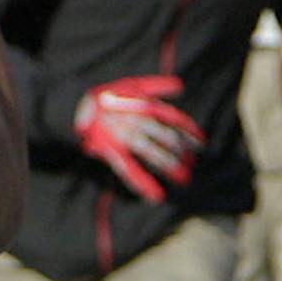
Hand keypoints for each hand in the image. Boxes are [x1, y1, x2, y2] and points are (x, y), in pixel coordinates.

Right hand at [73, 74, 204, 202]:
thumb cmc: (108, 95)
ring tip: (184, 178)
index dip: (190, 131)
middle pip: (166, 137)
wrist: (79, 106)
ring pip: (152, 153)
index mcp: (144, 105)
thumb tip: (180, 86)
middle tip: (193, 163)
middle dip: (182, 151)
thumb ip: (157, 85)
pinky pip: (130, 170)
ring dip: (169, 166)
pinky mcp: (113, 151)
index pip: (174, 119)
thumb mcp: (133, 84)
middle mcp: (137, 121)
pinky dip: (144, 184)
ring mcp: (125, 137)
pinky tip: (156, 196)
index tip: (202, 142)